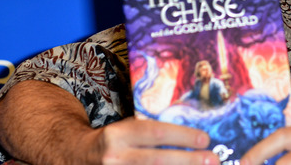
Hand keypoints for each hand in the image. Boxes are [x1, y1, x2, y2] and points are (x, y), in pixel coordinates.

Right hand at [86, 117, 219, 164]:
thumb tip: (193, 136)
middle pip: (157, 160)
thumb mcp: (127, 129)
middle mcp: (115, 157)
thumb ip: (152, 132)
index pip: (154, 133)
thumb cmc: (114, 141)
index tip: (205, 139)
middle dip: (187, 160)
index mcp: (119, 134)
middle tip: (212, 159)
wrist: (78, 158)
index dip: (181, 136)